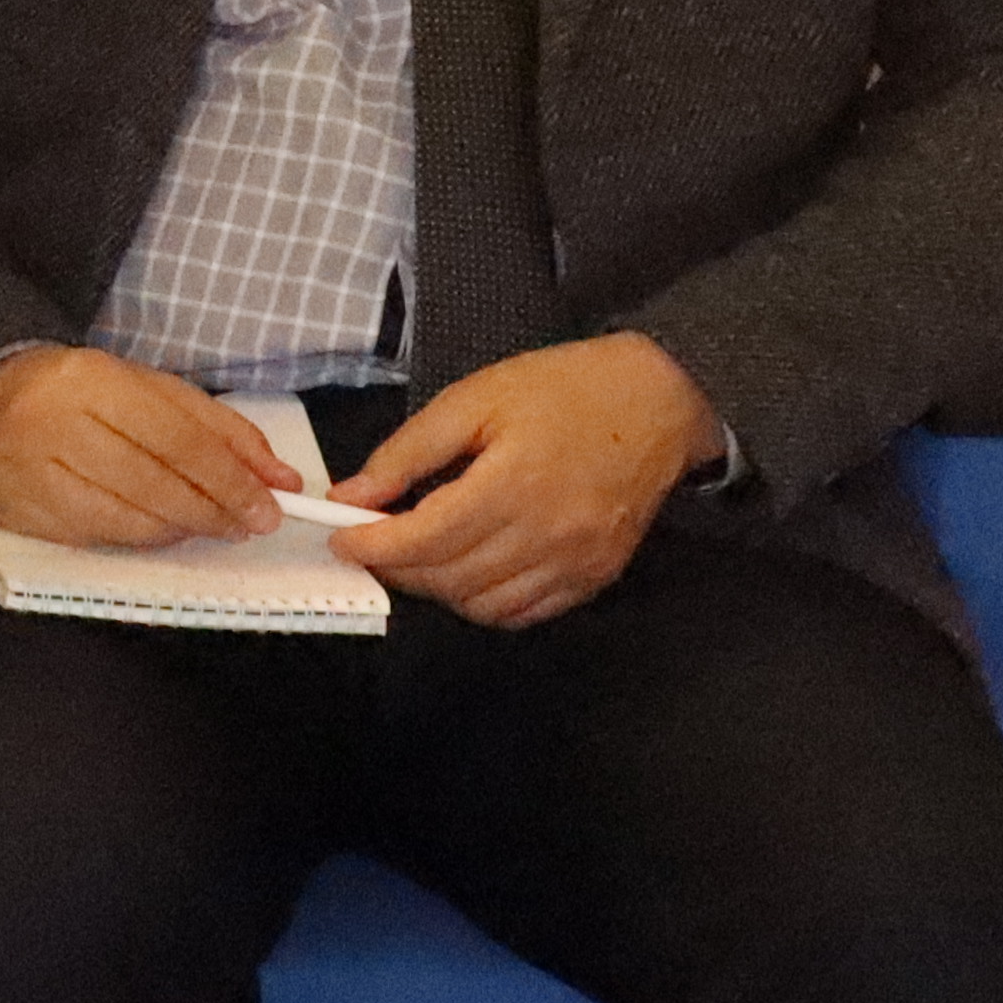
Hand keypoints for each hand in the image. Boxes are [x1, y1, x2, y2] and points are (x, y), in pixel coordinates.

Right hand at [0, 345, 281, 549]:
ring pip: (126, 520)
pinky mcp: (15, 511)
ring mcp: (29, 473)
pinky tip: (159, 528)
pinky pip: (94, 538)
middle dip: (212, 511)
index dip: (230, 480)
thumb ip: (220, 431)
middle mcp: (54, 424)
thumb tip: (280, 479)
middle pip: (154, 484)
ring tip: (205, 524)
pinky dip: (138, 539)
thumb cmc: (82, 394)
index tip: (269, 507)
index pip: (178, 440)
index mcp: (92, 381)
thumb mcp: (152, 391)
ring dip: (180, 530)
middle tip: (247, 526)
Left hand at [323, 334, 720, 628]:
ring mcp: (576, 563)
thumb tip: (354, 494)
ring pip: (483, 606)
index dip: (373, 546)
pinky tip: (469, 571)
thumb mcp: (475, 398)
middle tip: (374, 541)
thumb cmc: (566, 390)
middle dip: (398, 566)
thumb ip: (409, 452)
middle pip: (448, 578)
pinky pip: (525, 613)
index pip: (425, 539)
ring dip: (439, 588)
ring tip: (421, 553)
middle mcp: (547, 534)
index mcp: (513, 483)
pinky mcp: (595, 576)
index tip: (342, 538)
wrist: (660, 400)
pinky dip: (485, 603)